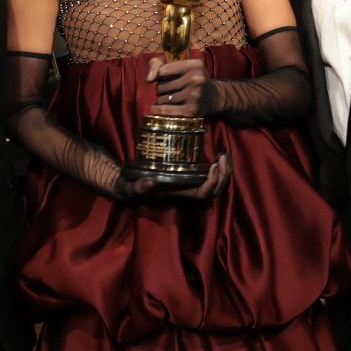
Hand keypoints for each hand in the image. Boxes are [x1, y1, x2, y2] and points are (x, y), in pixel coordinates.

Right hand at [114, 154, 231, 202]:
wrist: (126, 186)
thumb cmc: (128, 187)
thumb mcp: (130, 187)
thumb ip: (138, 187)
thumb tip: (150, 183)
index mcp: (177, 195)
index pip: (201, 194)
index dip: (211, 183)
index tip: (213, 165)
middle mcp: (186, 192)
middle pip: (214, 191)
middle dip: (223, 176)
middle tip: (224, 156)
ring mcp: (188, 185)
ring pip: (215, 185)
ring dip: (223, 172)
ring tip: (225, 155)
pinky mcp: (187, 177)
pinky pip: (209, 177)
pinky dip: (217, 168)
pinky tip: (218, 155)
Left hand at [147, 56, 213, 116]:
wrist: (214, 97)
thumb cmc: (192, 79)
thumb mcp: (180, 65)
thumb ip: (157, 64)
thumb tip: (149, 79)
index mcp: (194, 65)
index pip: (162, 71)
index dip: (160, 76)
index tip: (166, 78)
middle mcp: (195, 79)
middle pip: (161, 86)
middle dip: (160, 89)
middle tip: (169, 90)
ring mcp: (194, 96)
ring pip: (163, 99)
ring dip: (160, 100)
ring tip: (168, 99)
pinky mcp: (191, 110)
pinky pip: (165, 110)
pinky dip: (158, 110)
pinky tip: (156, 108)